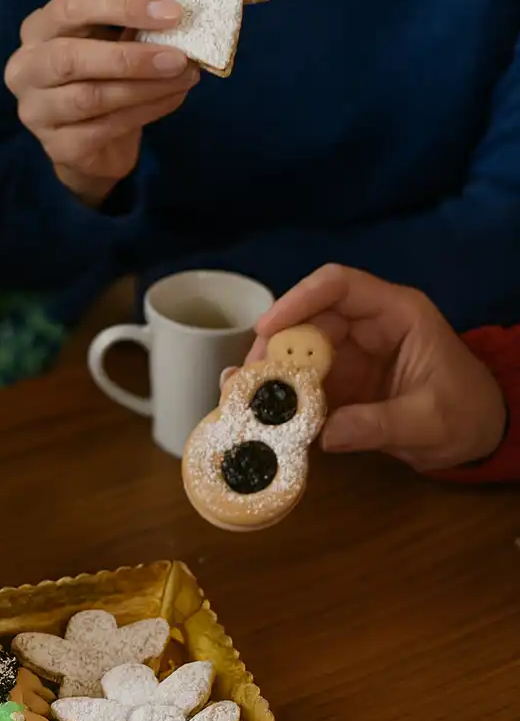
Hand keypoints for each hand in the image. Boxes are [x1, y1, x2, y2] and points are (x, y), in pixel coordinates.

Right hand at [5, 0, 199, 204]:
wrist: (89, 146)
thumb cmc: (99, 79)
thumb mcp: (112, 44)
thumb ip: (133, 30)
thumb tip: (178, 21)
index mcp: (38, 30)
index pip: (73, 6)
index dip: (122, 5)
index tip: (172, 12)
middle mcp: (26, 69)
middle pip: (71, 58)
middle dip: (131, 57)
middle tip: (179, 57)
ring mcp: (36, 112)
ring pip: (91, 97)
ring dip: (145, 87)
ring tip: (184, 78)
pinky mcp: (58, 147)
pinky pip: (105, 128)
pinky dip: (146, 111)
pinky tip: (172, 98)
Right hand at [244, 265, 506, 469]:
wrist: (478, 434)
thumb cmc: (466, 414)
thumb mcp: (429, 422)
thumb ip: (379, 426)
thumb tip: (326, 433)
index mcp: (397, 315)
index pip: (340, 286)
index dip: (299, 299)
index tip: (267, 328)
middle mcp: (368, 326)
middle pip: (308, 319)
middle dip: (273, 346)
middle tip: (245, 379)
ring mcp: (352, 353)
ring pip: (298, 349)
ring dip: (270, 372)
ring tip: (241, 397)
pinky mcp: (342, 381)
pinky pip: (303, 380)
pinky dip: (281, 396)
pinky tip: (257, 410)